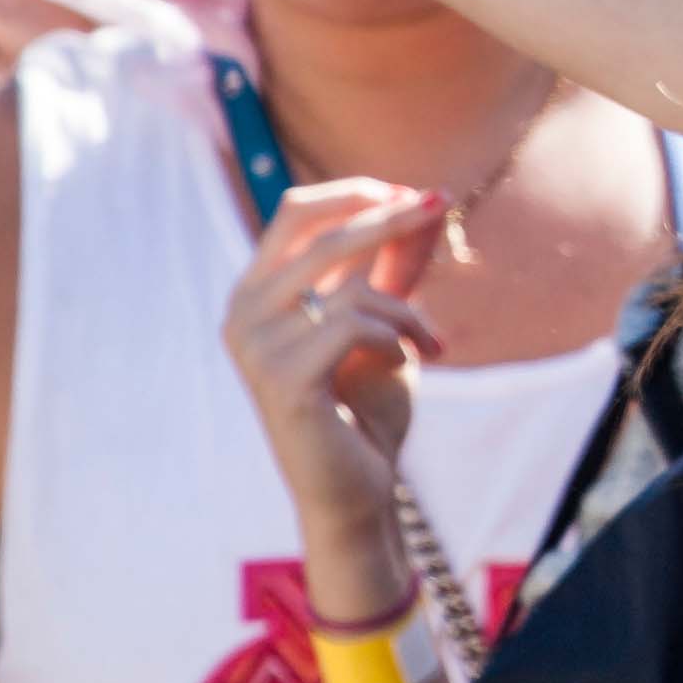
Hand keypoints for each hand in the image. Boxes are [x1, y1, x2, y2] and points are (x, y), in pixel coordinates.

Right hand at [218, 176, 448, 537]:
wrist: (356, 490)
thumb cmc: (365, 408)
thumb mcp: (387, 323)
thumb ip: (396, 266)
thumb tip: (427, 199)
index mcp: (257, 293)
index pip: (296, 212)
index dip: (355, 192)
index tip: (415, 193)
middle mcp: (243, 313)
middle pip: (322, 233)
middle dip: (390, 216)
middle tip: (440, 206)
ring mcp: (255, 347)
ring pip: (352, 288)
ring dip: (408, 312)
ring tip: (433, 344)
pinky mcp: (283, 379)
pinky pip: (356, 326)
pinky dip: (399, 339)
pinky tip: (410, 364)